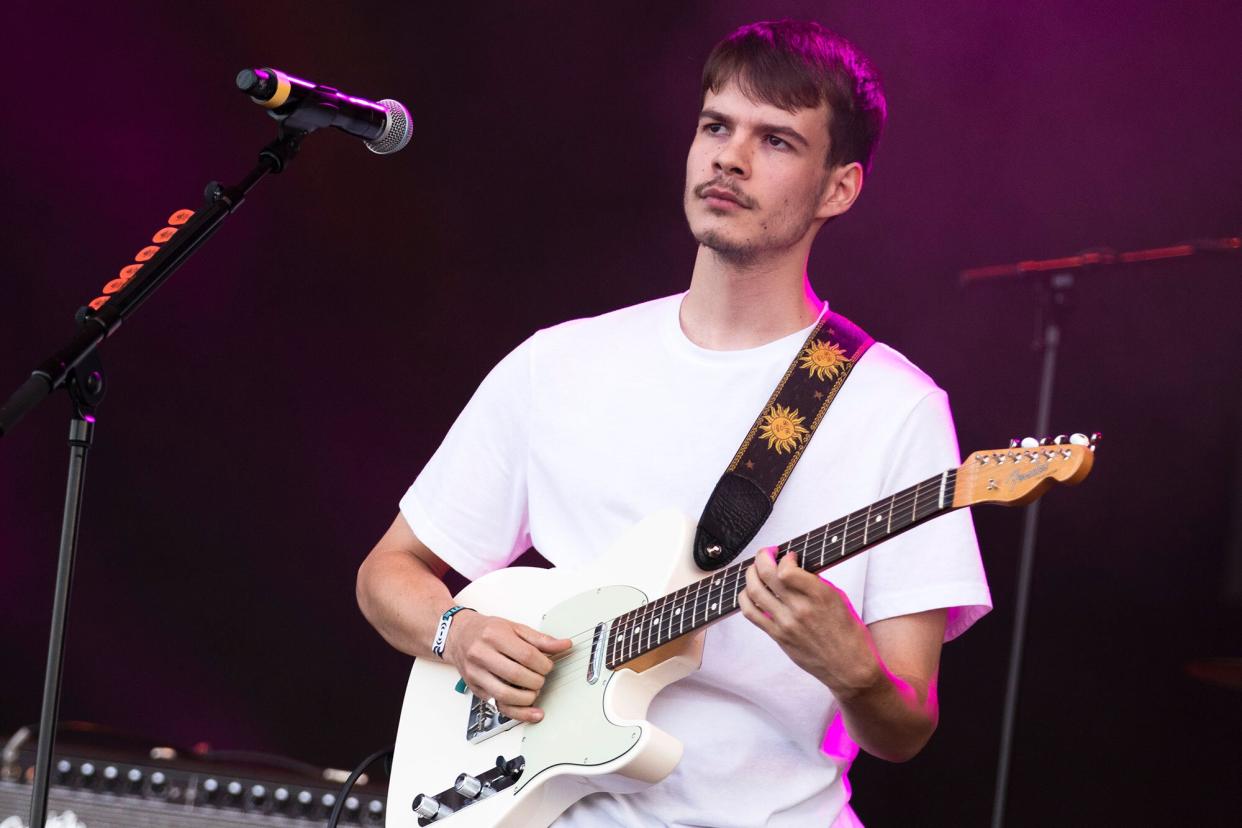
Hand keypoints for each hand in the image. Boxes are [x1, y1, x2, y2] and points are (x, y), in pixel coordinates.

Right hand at [443, 612, 571, 722]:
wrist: (459, 636)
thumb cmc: (487, 631)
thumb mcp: (514, 628)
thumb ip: (540, 639)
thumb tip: (564, 645)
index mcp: (494, 636)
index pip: (526, 655)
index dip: (544, 664)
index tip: (548, 666)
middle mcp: (481, 655)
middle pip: (516, 675)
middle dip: (536, 681)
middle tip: (541, 678)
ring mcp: (476, 674)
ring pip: (505, 695)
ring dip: (528, 697)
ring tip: (534, 691)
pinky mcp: (476, 689)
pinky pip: (499, 706)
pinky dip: (519, 713)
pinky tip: (533, 713)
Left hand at [738, 547, 881, 698]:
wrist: (849, 667)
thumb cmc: (848, 632)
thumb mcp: (839, 598)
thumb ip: (815, 582)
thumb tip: (794, 567)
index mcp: (820, 596)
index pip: (787, 569)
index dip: (784, 557)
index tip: (789, 556)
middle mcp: (800, 609)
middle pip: (766, 575)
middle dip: (762, 557)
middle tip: (767, 554)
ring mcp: (786, 624)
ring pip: (754, 591)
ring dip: (751, 574)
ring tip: (756, 570)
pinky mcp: (778, 636)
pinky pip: (751, 613)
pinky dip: (745, 597)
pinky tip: (750, 592)